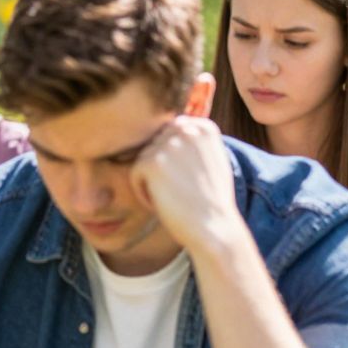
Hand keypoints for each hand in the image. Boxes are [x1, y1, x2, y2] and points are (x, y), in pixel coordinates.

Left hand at [130, 87, 239, 256]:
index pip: (166, 138)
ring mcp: (169, 143)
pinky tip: (166, 200)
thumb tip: (178, 118)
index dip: (172, 166)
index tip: (191, 183)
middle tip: (183, 191)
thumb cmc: (209, 201)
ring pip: (140, 160)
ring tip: (177, 195)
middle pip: (150, 147)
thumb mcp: (207, 160)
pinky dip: (143, 193)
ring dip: (151, 183)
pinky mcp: (152, 160)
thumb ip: (190, 140)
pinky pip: (132, 174)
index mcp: (203, 125)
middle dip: (158, 172)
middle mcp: (187, 127)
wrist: (214, 229)